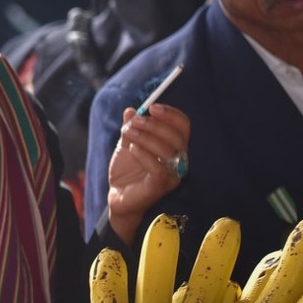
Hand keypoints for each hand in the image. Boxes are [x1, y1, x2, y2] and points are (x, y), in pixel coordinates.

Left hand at [105, 103, 191, 242]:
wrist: (118, 195)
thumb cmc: (128, 170)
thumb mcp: (128, 143)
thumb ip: (131, 127)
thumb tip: (131, 110)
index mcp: (174, 147)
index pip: (184, 127)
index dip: (171, 114)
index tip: (151, 108)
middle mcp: (178, 160)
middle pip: (178, 137)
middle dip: (155, 125)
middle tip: (135, 121)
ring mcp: (172, 175)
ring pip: (169, 151)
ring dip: (146, 137)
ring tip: (128, 132)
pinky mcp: (161, 187)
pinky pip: (158, 169)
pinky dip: (144, 155)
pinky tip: (131, 149)